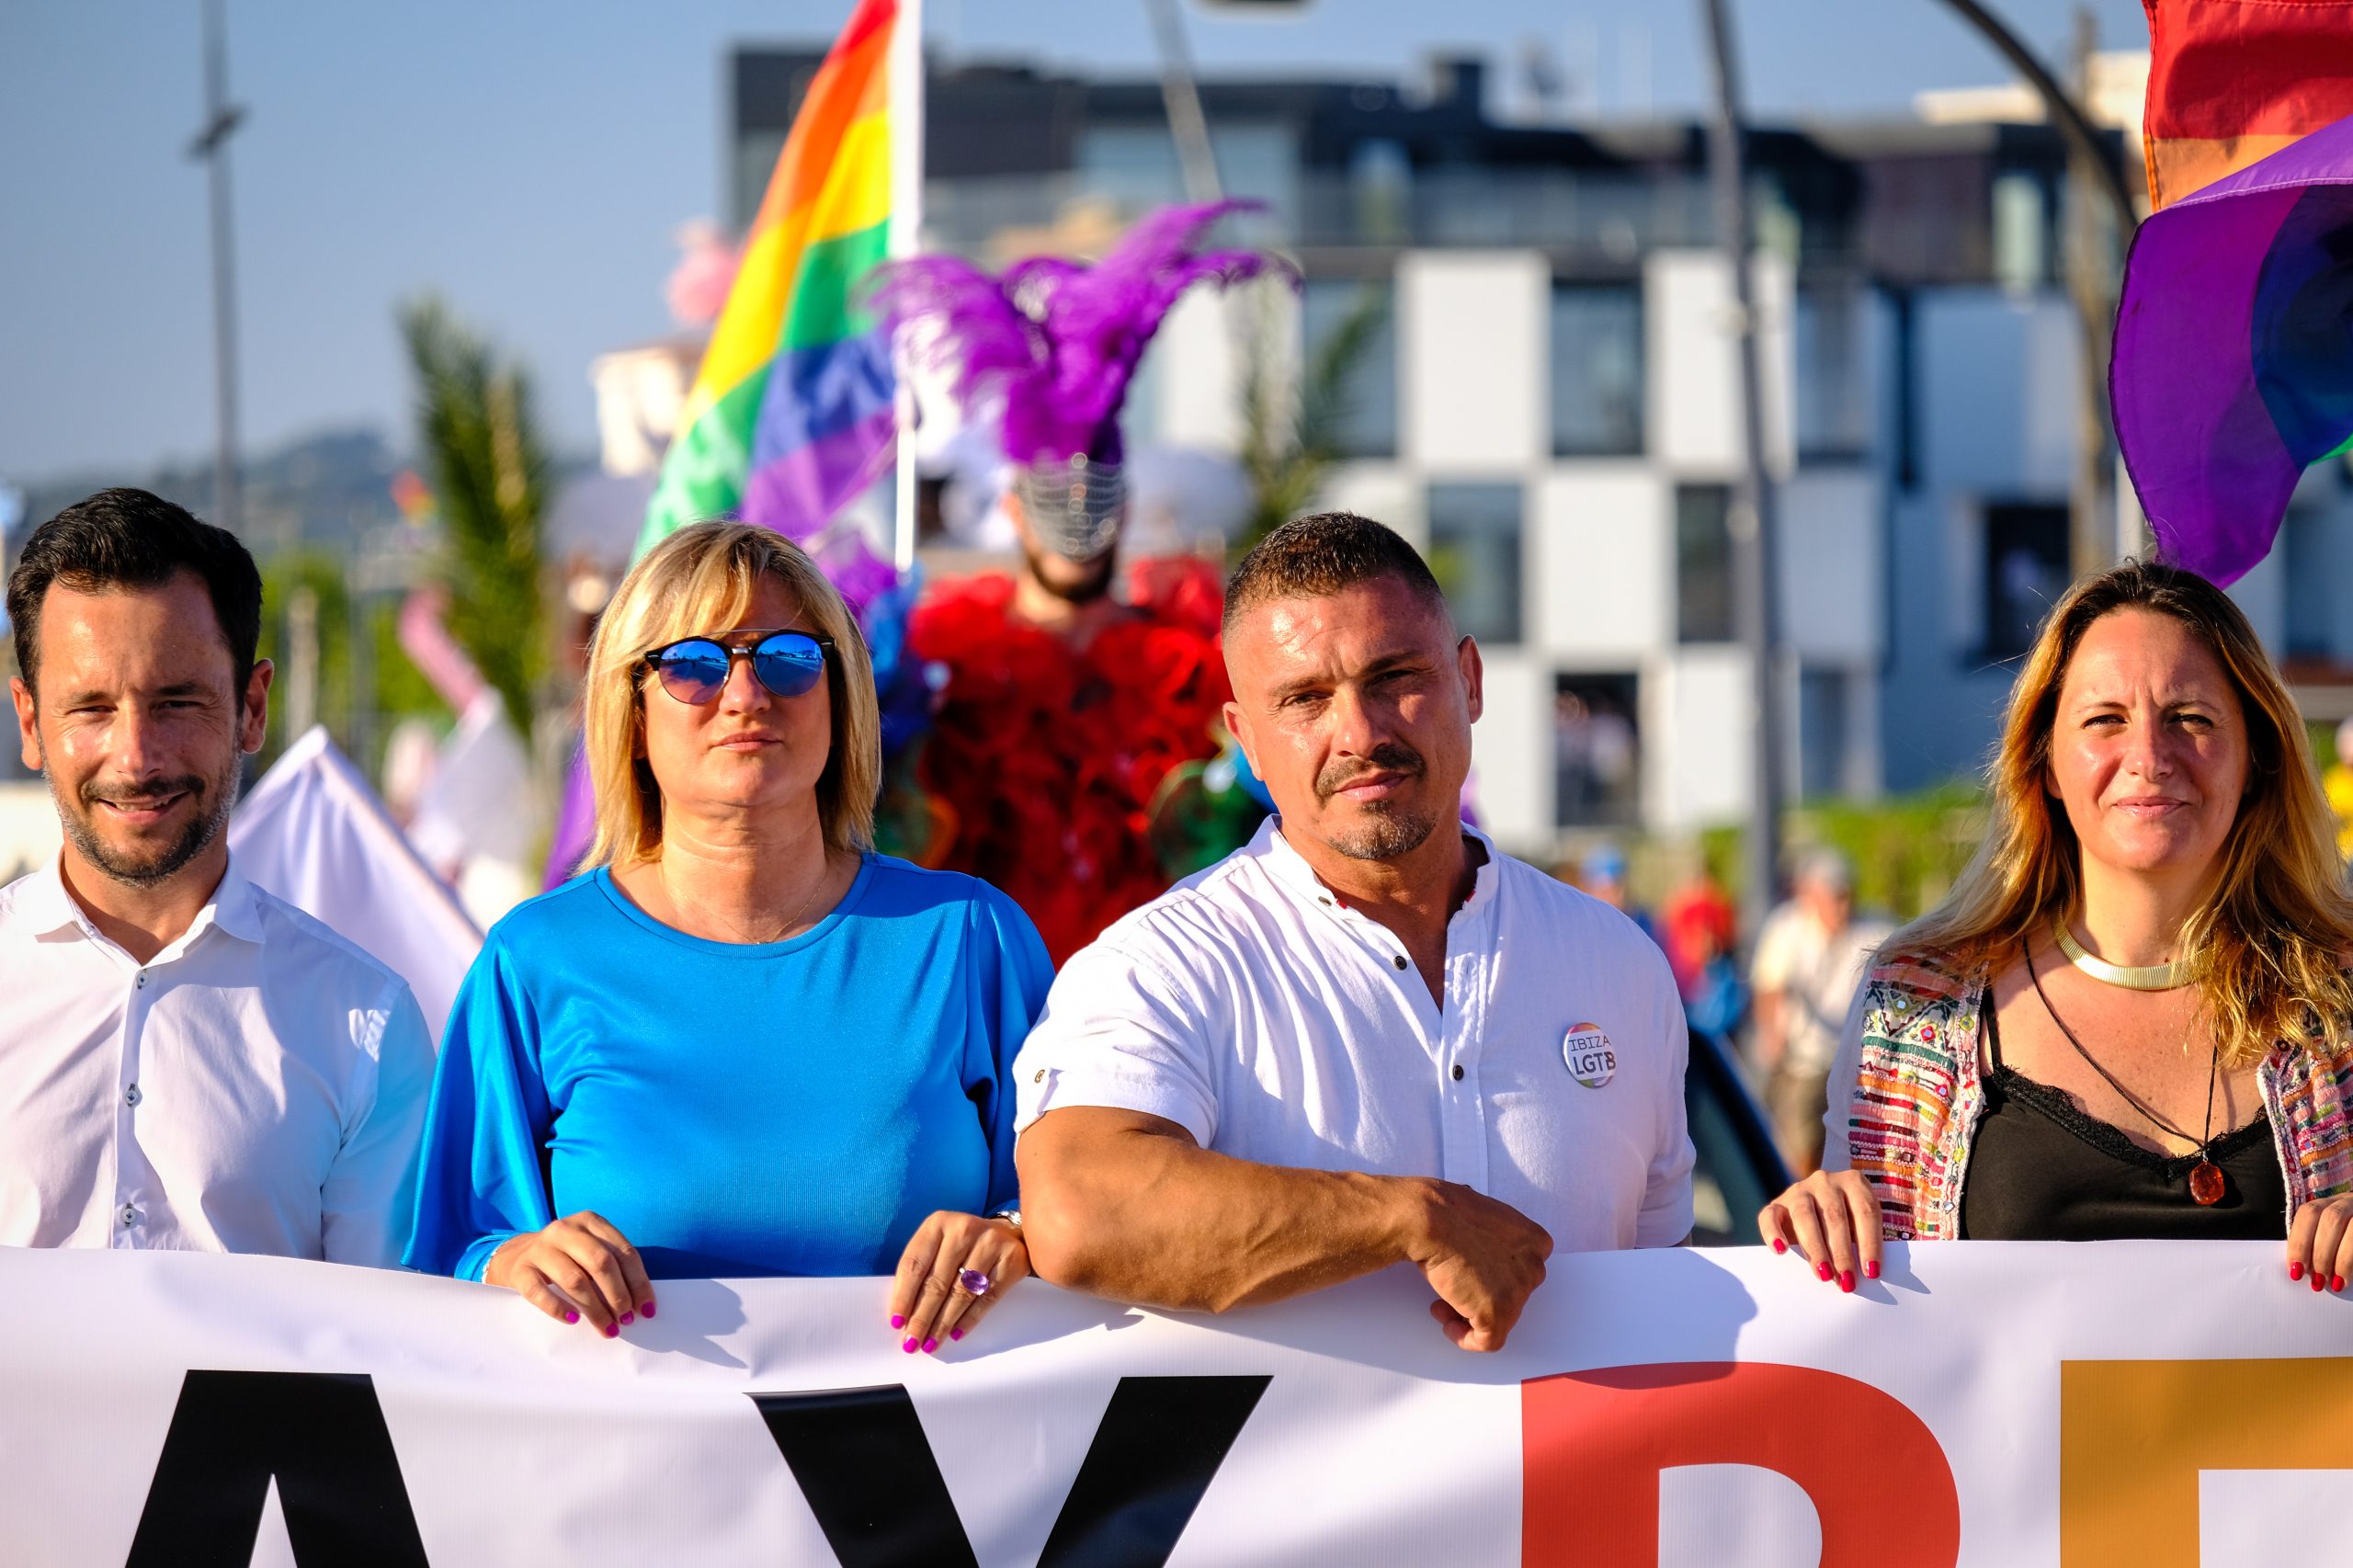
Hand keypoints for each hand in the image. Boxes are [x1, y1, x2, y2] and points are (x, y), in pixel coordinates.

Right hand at [483, 1212, 656, 1336]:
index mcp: (590, 1221)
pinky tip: (574, 1320)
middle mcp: (565, 1230)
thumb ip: (613, 1266)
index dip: (639, 1282)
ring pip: (574, 1279)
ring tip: (609, 1328)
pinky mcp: (521, 1270)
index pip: (623, 1251)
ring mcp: (540, 1248)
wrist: (516, 1256)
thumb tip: (641, 1303)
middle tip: (627, 1320)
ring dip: (596, 1308)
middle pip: (600, 1263)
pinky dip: (559, 1308)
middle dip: (619, 1295)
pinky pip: (540, 1291)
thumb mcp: (589, 1250)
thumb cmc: (567, 1257)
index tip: (647, 1309)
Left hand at [889, 1212, 1028, 1353]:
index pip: (914, 1264)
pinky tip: (956, 1334)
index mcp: (937, 1223)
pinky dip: (969, 1319)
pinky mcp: (1011, 1259)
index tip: (896, 1323)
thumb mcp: (938, 1246)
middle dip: (921, 1318)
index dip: (903, 1296)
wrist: (1008, 1234)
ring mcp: (990, 1243)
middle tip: (912, 1343)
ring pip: (961, 1293)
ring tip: (931, 1343)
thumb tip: (904, 1316)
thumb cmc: (963, 1246)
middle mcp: (963, 1229)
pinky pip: (987, 1297)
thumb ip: (921, 1272)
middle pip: (937, 1282)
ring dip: (943, 1323)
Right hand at [1396, 1178, 1551, 1351]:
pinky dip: (1466, 1339)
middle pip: (1512, 1296)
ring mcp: (1517, 1291)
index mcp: (1535, 1241)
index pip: (1523, 1272)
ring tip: (1443, 1305)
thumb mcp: (1487, 1221)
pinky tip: (1449, 1326)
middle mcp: (1534, 1267)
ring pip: (1501, 1319)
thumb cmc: (1447, 1214)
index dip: (1494, 1279)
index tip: (1473, 1277)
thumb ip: (1499, 1242)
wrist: (1428, 1218)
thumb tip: (1485, 1259)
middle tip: (1454, 1293)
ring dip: (1470, 1315)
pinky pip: (1488, 1341)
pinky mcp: (1498, 1313)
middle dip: (1482, 1297)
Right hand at [1759, 1170, 1881, 1290]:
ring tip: (1824, 1275)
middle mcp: (1825, 1181)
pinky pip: (1770, 1216)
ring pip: (1805, 1216)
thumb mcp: (1862, 1225)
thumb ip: (1865, 1242)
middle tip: (1847, 1281)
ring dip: (1816, 1248)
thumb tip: (1868, 1273)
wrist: (1819, 1208)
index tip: (1872, 1272)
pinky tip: (1781, 1250)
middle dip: (1842, 1252)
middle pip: (1834, 1215)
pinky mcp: (1777, 1204)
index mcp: (1854, 1182)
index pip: (1865, 1211)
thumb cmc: (1849, 1223)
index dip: (1870, 1242)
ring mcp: (1798, 1190)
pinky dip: (1773, 1233)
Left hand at [2288, 1195, 2352, 1292]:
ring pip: (2352, 1228)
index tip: (2296, 1270)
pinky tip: (2348, 1276)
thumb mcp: (2326, 1237)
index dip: (2299, 1242)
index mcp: (2326, 1203)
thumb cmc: (2342, 1238)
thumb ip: (2314, 1246)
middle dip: (2320, 1253)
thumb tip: (2299, 1269)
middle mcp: (2347, 1201)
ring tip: (2335, 1283)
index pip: (2308, 1214)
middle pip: (2330, 1219)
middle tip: (2317, 1280)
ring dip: (2340, 1259)